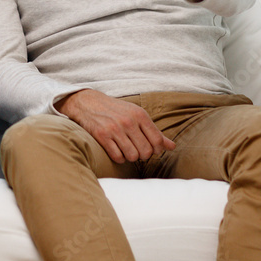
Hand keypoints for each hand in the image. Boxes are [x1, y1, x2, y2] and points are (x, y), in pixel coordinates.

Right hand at [56, 89, 174, 162]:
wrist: (87, 102)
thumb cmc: (115, 110)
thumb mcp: (136, 115)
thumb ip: (154, 131)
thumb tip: (172, 146)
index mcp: (139, 115)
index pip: (157, 141)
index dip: (156, 150)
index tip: (149, 148)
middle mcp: (129, 121)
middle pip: (146, 152)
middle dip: (142, 155)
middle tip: (136, 150)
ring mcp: (115, 129)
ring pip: (133, 156)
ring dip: (130, 157)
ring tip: (126, 150)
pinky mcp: (102, 136)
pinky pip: (118, 157)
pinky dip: (119, 157)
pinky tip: (116, 150)